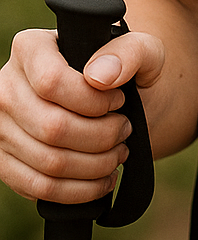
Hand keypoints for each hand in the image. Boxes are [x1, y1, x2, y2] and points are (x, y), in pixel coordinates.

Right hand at [0, 26, 163, 204]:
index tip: (118, 100)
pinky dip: (80, 190)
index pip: (52, 82)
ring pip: (48, 162)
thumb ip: (130, 52)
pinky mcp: (6, 163)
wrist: (115, 103)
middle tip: (124, 130)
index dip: (92, 101)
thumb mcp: (143, 49)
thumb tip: (100, 77)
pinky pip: (40, 188)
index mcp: (31, 49)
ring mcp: (2, 127)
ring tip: (118, 154)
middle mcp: (6, 86)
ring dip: (95, 165)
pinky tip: (103, 179)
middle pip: (52, 127)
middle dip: (101, 136)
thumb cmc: (127, 72)